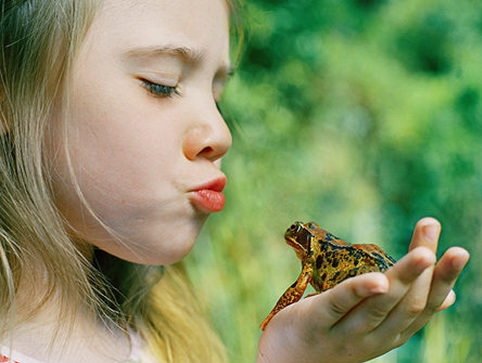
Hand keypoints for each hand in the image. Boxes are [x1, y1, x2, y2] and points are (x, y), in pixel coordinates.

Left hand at [257, 218, 469, 362]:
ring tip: (422, 253)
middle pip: (407, 304)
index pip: (423, 308)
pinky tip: (377, 278)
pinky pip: (339, 305)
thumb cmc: (331, 335)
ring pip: (380, 306)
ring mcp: (344, 335)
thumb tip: (449, 298)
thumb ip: (401, 311)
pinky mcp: (314, 324)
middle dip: (426, 269)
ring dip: (403, 277)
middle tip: (433, 227)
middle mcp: (373, 339)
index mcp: (389, 335)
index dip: (442, 280)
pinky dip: (359, 291)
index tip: (457, 251)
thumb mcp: (371, 327)